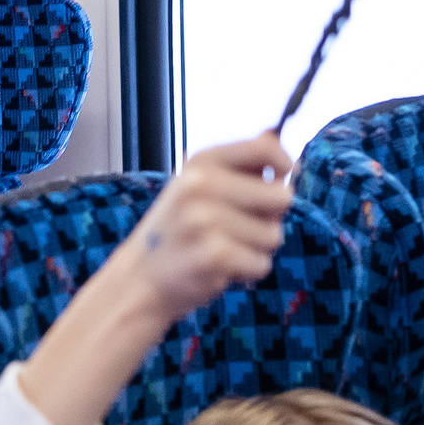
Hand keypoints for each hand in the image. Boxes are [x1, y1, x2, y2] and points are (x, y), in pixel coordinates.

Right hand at [115, 135, 293, 322]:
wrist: (139, 277)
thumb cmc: (177, 231)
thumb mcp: (196, 186)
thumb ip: (239, 167)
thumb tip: (280, 147)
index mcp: (200, 162)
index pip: (263, 149)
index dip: (284, 163)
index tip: (281, 178)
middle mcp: (200, 185)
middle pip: (281, 196)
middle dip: (271, 217)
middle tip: (241, 226)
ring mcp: (206, 220)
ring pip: (273, 234)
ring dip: (256, 248)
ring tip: (225, 248)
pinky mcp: (214, 255)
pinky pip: (262, 263)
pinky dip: (248, 271)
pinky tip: (221, 268)